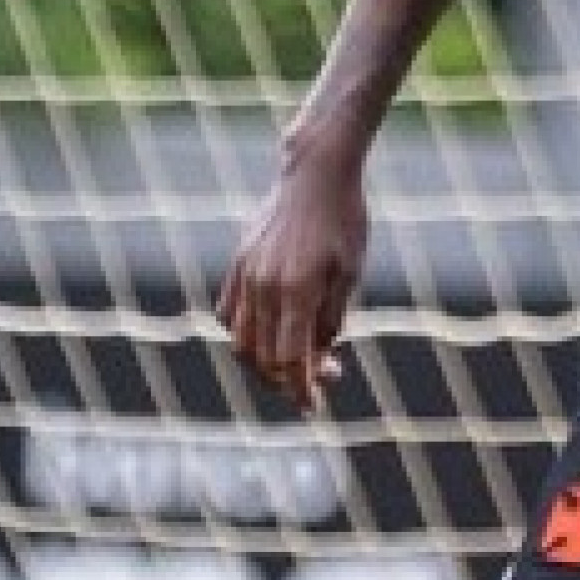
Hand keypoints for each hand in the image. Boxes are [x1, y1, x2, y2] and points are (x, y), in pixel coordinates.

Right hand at [216, 154, 367, 413]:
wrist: (316, 173)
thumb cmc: (345, 222)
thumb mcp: (349, 275)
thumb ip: (331, 319)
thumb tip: (317, 358)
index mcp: (295, 292)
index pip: (289, 361)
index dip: (300, 390)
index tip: (313, 406)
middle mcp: (263, 287)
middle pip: (261, 357)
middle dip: (285, 380)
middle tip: (316, 380)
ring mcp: (244, 274)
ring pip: (240, 339)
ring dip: (261, 362)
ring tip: (291, 362)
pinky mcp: (237, 262)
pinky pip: (229, 313)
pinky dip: (243, 334)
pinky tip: (267, 334)